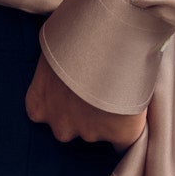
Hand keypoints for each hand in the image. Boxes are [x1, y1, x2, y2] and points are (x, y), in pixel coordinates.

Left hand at [25, 45, 147, 148]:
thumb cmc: (74, 33)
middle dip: (81, 113)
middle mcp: (61, 124)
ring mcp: (91, 132)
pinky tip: (136, 114)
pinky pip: (126, 141)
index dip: (59, 103)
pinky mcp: (121, 133)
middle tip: (97, 88)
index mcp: (38, 104)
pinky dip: (130, 131)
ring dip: (107, 117)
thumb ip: (53, 64)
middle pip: (70, 128)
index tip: (71, 91)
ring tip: (119, 89)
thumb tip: (61, 52)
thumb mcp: (51, 45)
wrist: (107, 40)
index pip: (44, 114)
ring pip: (99, 132)